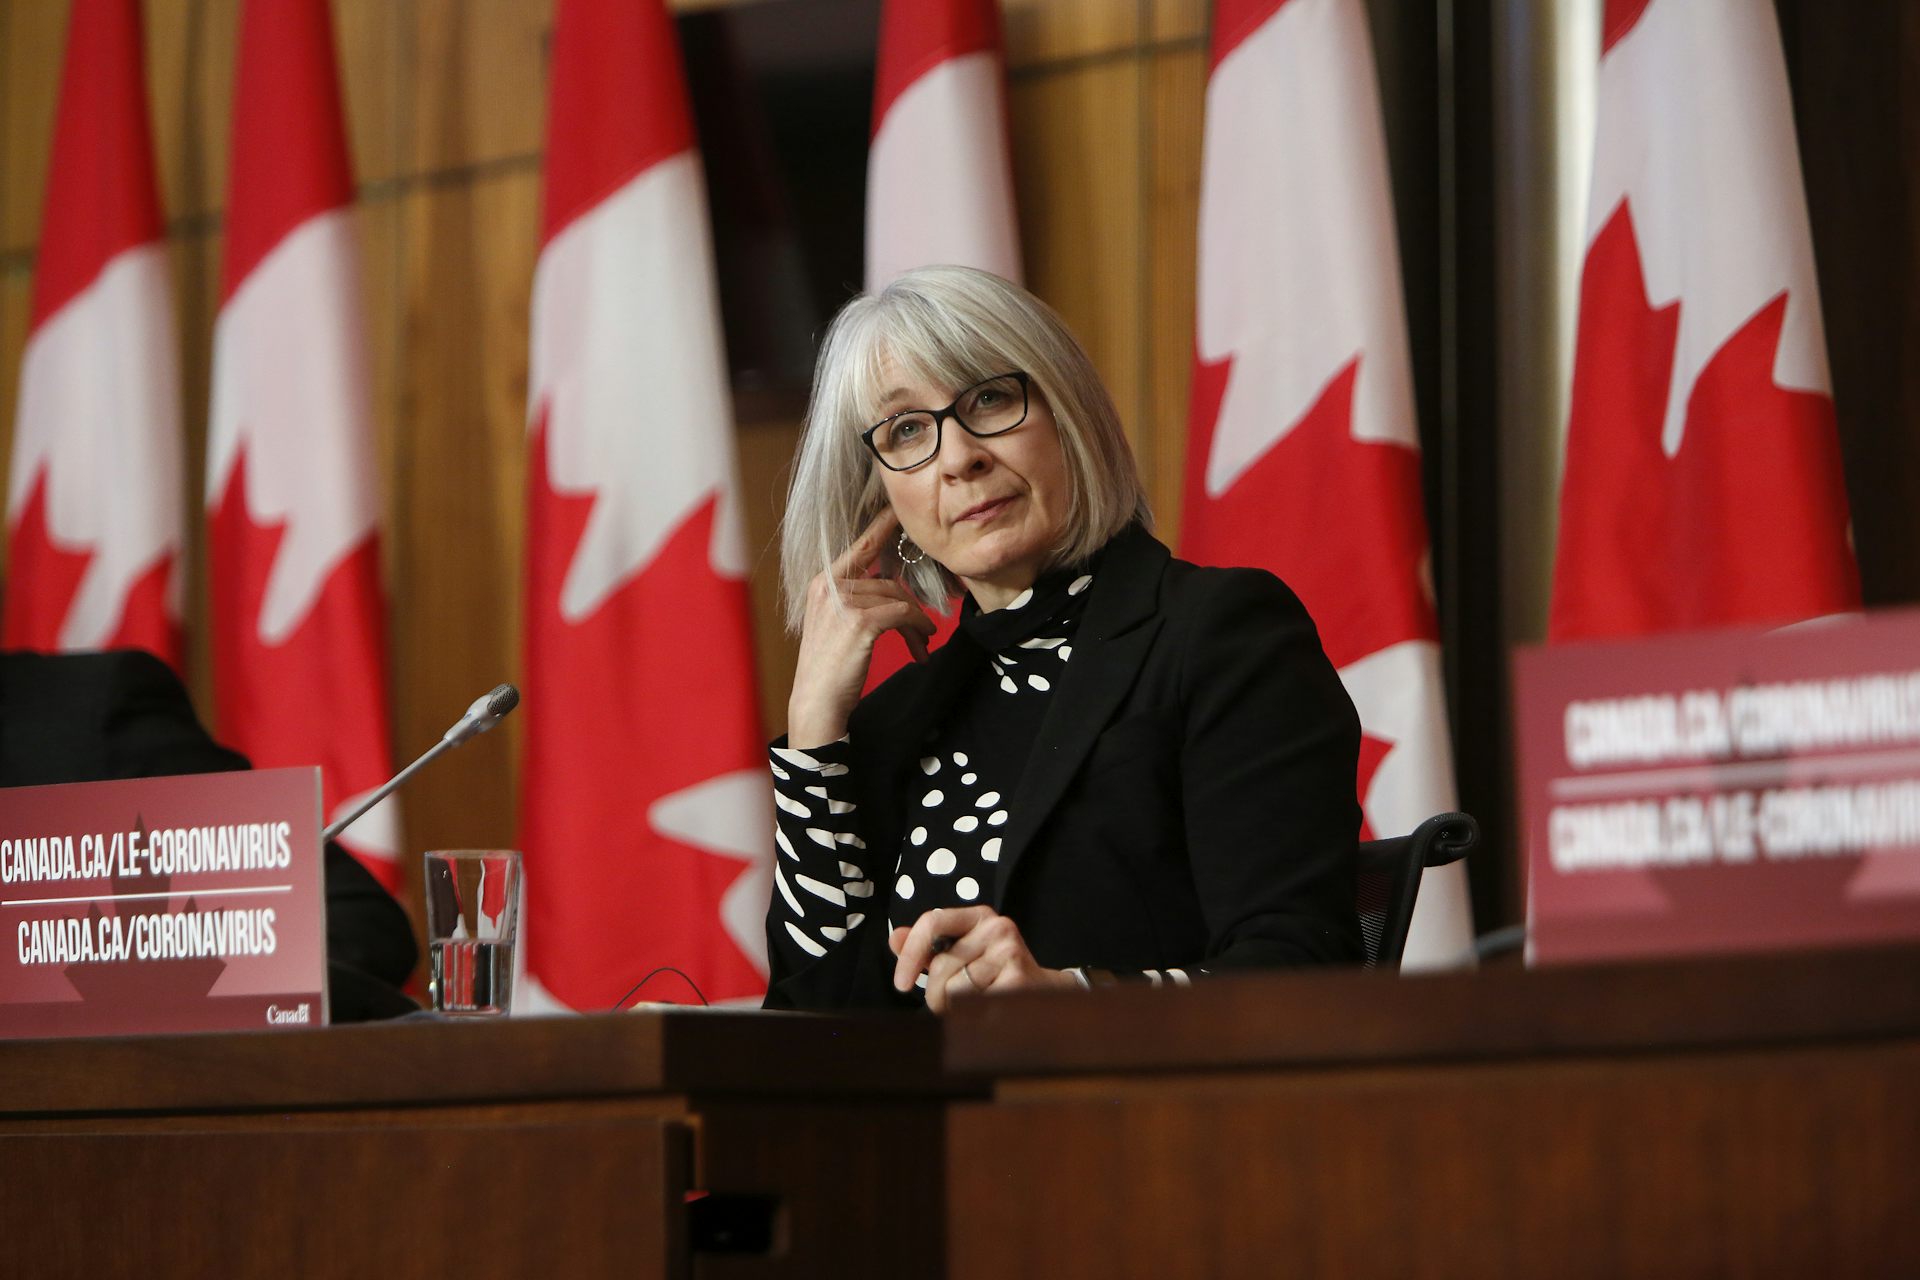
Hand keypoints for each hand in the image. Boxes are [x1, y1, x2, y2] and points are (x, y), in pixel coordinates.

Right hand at [787, 509, 936, 748]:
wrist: (816, 702)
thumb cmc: (830, 668)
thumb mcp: (837, 624)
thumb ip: (858, 600)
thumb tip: (894, 589)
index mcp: (822, 582)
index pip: (859, 546)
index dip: (881, 526)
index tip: (898, 511)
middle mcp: (829, 586)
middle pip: (887, 582)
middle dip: (909, 607)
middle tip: (923, 631)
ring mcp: (843, 602)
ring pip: (897, 599)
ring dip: (916, 623)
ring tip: (922, 644)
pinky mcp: (859, 621)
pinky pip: (902, 614)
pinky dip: (917, 628)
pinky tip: (921, 646)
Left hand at [889, 906, 1077, 1012]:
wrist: (1043, 996)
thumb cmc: (994, 975)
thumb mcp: (961, 953)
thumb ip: (926, 947)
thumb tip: (895, 939)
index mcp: (979, 916)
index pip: (931, 922)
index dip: (910, 955)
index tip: (901, 984)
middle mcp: (997, 927)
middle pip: (940, 965)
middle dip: (934, 994)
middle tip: (948, 1004)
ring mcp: (1010, 951)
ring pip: (954, 989)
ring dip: (953, 1008)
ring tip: (973, 1006)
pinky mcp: (1018, 979)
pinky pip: (973, 1006)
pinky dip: (972, 1017)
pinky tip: (987, 1012)